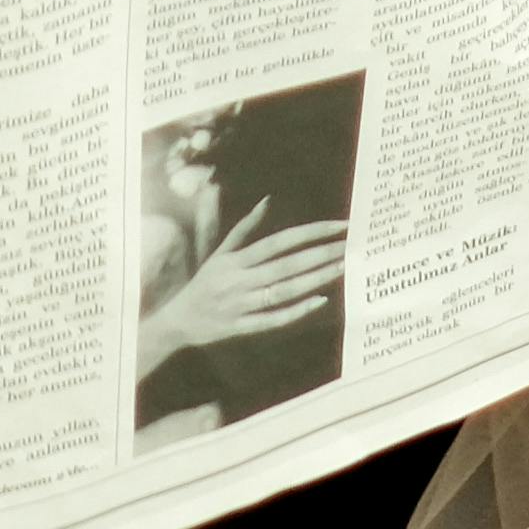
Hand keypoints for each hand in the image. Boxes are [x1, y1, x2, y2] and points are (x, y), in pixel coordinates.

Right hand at [138, 199, 347, 366]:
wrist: (178, 321)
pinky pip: (273, 319)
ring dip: (314, 280)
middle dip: (320, 255)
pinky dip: (296, 310)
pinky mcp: (243, 327)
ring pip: (284, 291)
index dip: (310, 233)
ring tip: (342, 268)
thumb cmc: (204, 282)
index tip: (338, 226)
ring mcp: (242, 305)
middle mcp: (241, 280)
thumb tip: (267, 200)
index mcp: (236, 259)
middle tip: (350, 246)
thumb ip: (244, 228)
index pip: (279, 242)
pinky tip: (319, 300)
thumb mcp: (219, 252)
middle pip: (287, 266)